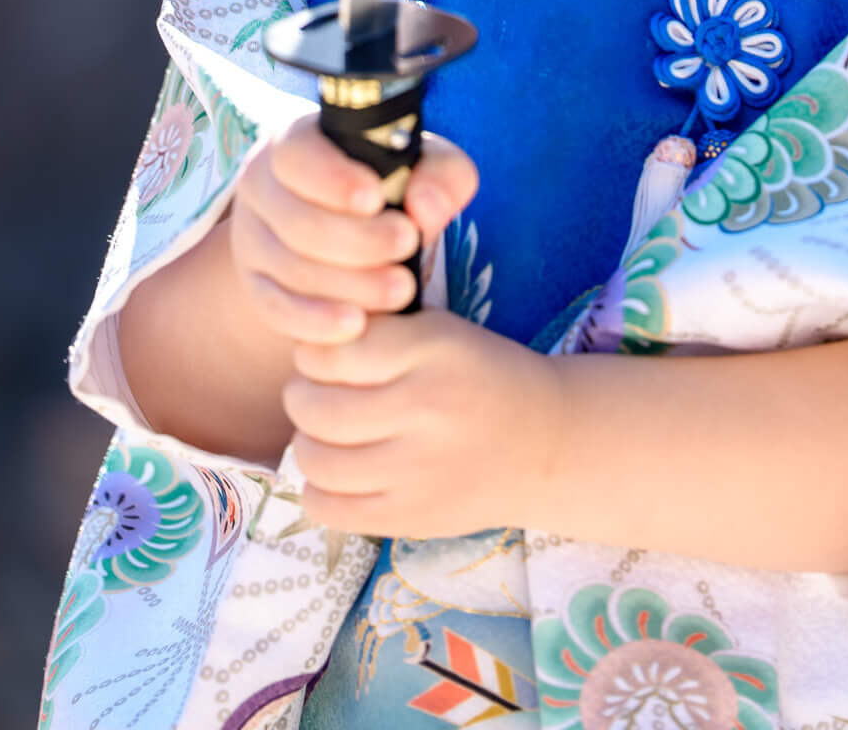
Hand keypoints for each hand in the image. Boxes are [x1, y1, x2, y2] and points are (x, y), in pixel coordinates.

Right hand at [227, 113, 478, 345]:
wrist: (352, 225)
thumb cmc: (391, 184)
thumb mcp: (424, 167)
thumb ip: (440, 175)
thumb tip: (425, 206)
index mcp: (294, 141)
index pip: (296, 154)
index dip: (333, 178)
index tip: (376, 198)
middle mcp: (262, 186)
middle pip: (297, 220)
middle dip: (357, 240)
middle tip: (408, 246)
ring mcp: (253, 239)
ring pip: (290, 268)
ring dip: (349, 285)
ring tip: (401, 290)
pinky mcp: (257, 285)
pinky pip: (277, 309)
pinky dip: (315, 322)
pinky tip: (356, 326)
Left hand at [285, 309, 565, 538]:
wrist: (547, 443)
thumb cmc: (480, 378)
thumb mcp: (441, 332)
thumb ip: (377, 334)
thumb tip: (300, 351)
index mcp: (432, 349)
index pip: (332, 351)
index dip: (313, 355)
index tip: (323, 360)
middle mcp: (426, 406)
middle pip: (316, 407)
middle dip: (301, 398)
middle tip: (314, 396)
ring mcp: (419, 468)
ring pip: (316, 460)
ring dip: (307, 445)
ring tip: (324, 435)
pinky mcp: (414, 516)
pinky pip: (330, 508)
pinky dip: (317, 491)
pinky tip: (336, 476)